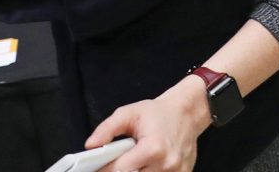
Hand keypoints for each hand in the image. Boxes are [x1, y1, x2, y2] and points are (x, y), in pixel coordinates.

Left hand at [88, 75, 209, 171]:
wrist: (187, 113)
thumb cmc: (159, 113)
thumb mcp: (128, 113)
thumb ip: (107, 129)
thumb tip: (91, 144)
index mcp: (153, 148)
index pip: (121, 169)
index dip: (106, 169)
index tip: (98, 168)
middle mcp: (166, 164)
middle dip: (121, 171)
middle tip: (117, 161)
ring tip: (135, 161)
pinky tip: (146, 165)